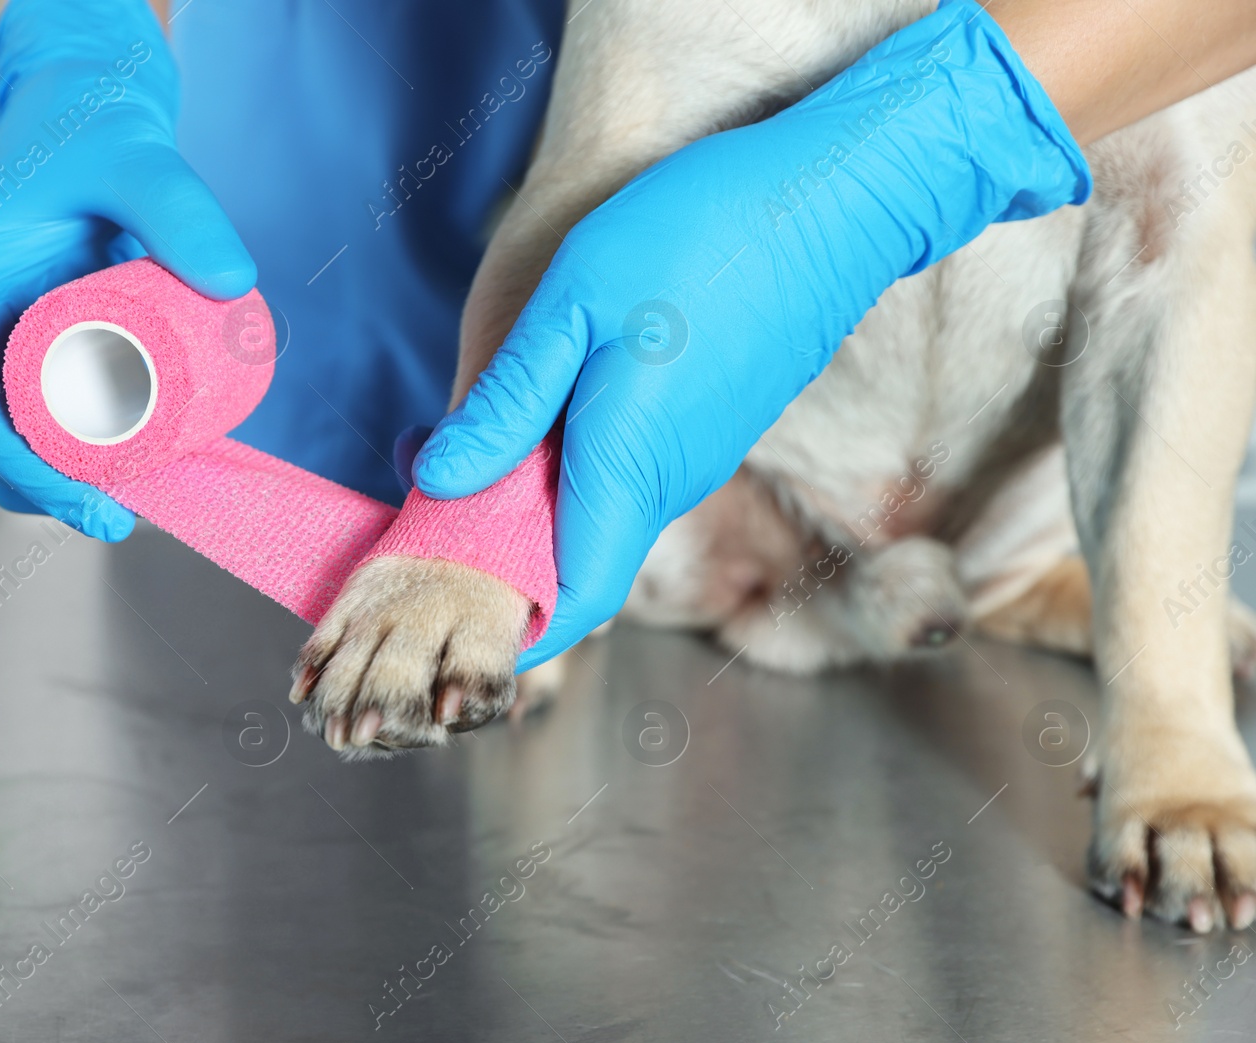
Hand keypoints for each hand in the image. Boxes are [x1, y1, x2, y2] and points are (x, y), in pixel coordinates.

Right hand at [0, 0, 254, 538]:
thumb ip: (182, 208)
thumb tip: (233, 282)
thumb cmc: (96, 125)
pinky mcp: (30, 334)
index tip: (94, 507)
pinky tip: (122, 476)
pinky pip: (41, 407)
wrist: (90, 102)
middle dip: (47, 490)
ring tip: (132, 507)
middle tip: (122, 520)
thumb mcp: (138, 160)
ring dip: (60, 478)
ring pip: (13, 430)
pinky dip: (73, 448)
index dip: (28, 472)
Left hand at [413, 0, 1090, 668]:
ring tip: (471, 448)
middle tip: (429, 502)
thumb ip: (510, 404)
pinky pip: (630, 473)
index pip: (570, 600)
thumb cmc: (698, 237)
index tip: (453, 605)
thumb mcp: (573, 306)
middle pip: (579, 561)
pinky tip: (543, 409)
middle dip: (504, 552)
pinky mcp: (713, 425)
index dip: (513, 622)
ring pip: (603, 513)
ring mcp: (698, 457)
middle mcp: (669, 485)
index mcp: (627, 470)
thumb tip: (440, 481)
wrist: (834, 198)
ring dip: (536, 500)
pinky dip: (574, 464)